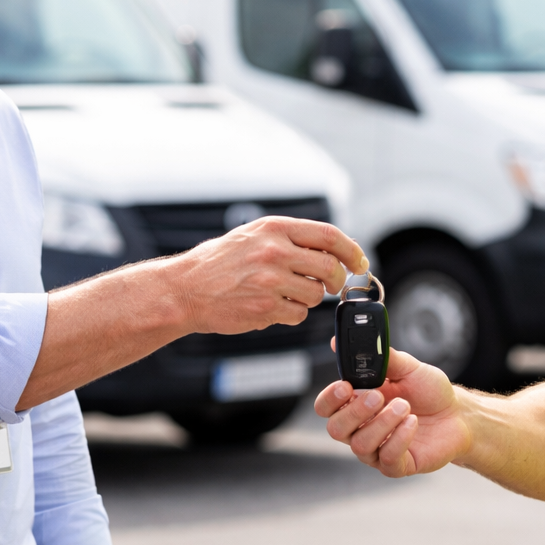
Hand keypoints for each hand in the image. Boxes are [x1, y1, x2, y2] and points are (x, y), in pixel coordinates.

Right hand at [168, 216, 366, 333]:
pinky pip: (298, 315)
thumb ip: (291, 239)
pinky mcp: (265, 308)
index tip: (359, 261)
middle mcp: (274, 252)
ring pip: (316, 295)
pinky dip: (291, 314)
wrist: (185, 289)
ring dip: (308, 298)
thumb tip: (336, 247)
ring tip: (285, 294)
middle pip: (330, 267)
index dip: (351, 249)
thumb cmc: (219, 263)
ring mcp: (270, 281)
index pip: (329, 235)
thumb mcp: (253, 236)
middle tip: (332, 285)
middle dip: (337, 280)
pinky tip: (271, 307)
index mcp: (274, 229)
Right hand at [314, 350, 471, 476]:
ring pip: (360, 445)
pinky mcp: (397, 465)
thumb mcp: (408, 368)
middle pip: (336, 429)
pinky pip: (387, 458)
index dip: (329, 399)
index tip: (346, 386)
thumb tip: (344, 342)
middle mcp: (361, 428)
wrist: (458, 414)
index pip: (325, 407)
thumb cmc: (429, 391)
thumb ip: (380, 357)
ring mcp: (377, 449)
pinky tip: (412, 422)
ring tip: (405, 407)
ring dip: (382, 423)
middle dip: (355, 411)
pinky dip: (399, 438)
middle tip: (378, 396)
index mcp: (356, 403)